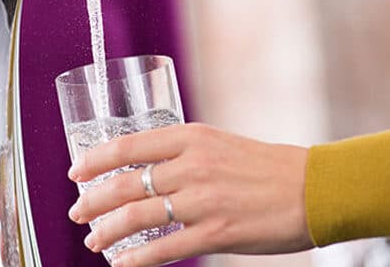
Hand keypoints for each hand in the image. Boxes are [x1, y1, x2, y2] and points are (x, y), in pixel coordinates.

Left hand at [67, 123, 311, 266]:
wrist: (313, 187)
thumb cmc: (267, 166)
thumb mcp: (221, 144)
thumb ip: (185, 154)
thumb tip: (148, 172)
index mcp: (193, 136)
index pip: (129, 145)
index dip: (96, 160)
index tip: (76, 170)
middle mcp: (193, 165)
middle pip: (126, 183)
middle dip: (93, 200)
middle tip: (76, 211)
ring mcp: (203, 200)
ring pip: (137, 217)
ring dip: (107, 231)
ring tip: (94, 240)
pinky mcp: (216, 233)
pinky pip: (164, 249)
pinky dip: (136, 259)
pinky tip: (122, 265)